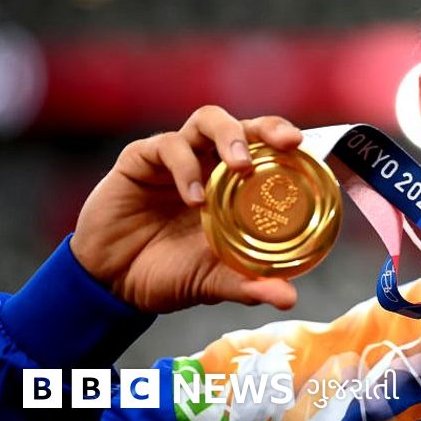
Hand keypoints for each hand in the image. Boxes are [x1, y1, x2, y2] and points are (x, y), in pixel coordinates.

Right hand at [70, 106, 303, 312]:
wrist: (112, 283)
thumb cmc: (171, 274)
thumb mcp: (215, 282)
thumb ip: (249, 285)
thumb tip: (288, 299)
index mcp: (236, 186)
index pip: (269, 150)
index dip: (289, 143)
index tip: (309, 150)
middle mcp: (210, 163)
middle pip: (245, 125)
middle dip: (269, 128)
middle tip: (286, 144)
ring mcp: (177, 157)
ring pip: (208, 120)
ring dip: (230, 137)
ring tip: (241, 167)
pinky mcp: (141, 159)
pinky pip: (168, 146)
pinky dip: (185, 168)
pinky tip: (194, 198)